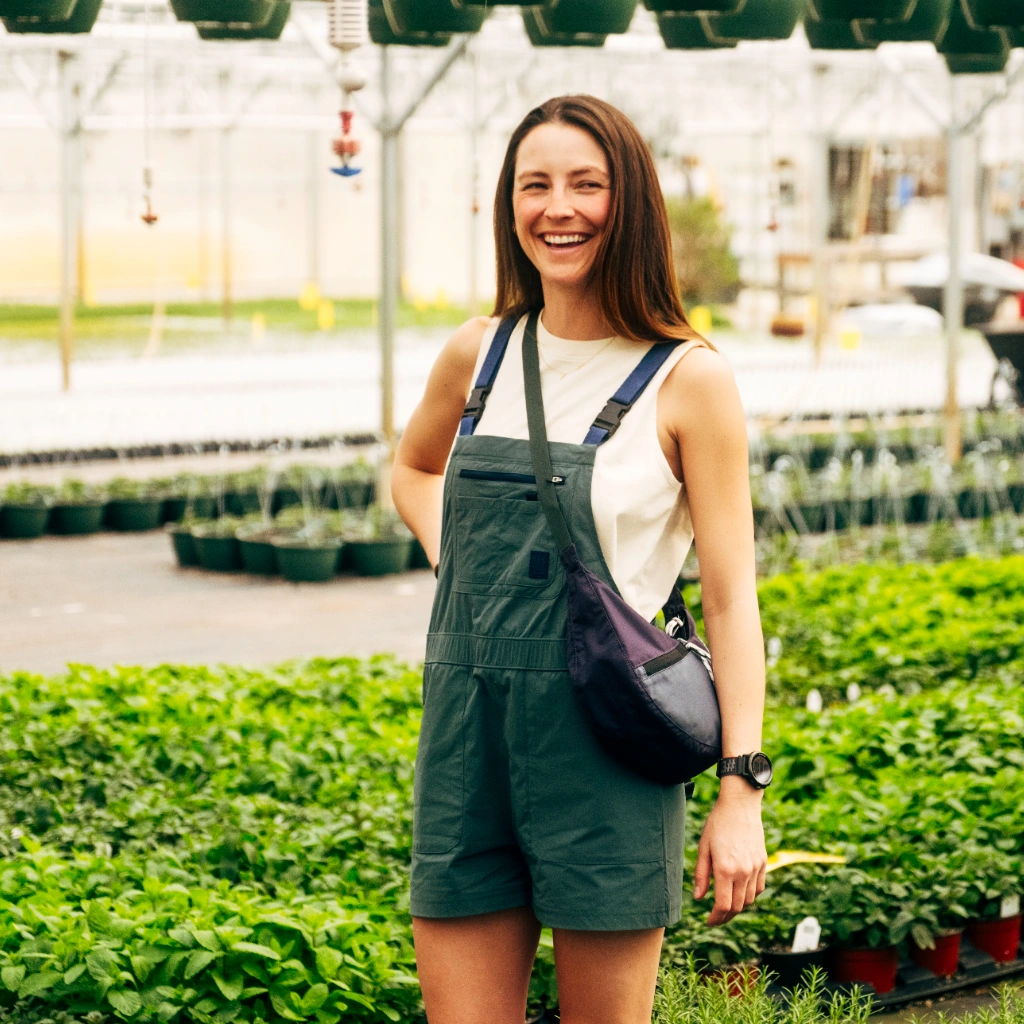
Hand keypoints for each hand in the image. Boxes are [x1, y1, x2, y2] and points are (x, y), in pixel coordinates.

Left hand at [693, 780, 766, 925]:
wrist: (740, 806)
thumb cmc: (717, 824)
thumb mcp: (703, 847)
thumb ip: (701, 875)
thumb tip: (698, 898)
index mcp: (725, 869)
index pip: (723, 905)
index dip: (715, 918)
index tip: (708, 921)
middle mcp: (743, 871)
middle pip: (737, 907)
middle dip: (725, 916)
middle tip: (715, 918)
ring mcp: (755, 868)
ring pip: (749, 900)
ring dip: (737, 907)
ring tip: (725, 906)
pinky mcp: (763, 863)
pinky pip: (758, 888)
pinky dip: (749, 895)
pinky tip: (739, 892)